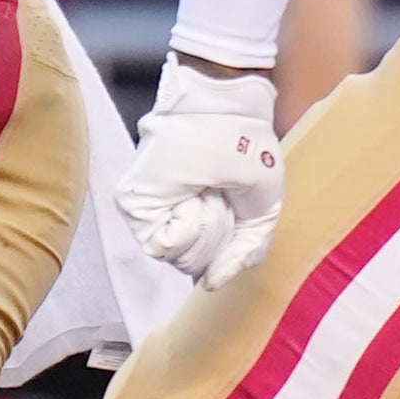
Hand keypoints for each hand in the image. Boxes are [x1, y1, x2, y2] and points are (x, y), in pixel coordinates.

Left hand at [117, 60, 285, 292]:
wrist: (228, 113)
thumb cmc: (248, 151)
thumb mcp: (263, 211)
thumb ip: (245, 253)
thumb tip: (209, 285)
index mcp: (203, 220)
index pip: (212, 264)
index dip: (231, 248)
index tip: (237, 209)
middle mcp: (174, 220)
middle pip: (196, 267)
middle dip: (220, 238)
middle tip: (222, 198)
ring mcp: (154, 214)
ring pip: (180, 261)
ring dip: (206, 230)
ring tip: (209, 193)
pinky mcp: (136, 207)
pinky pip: (162, 247)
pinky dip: (187, 226)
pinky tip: (194, 197)